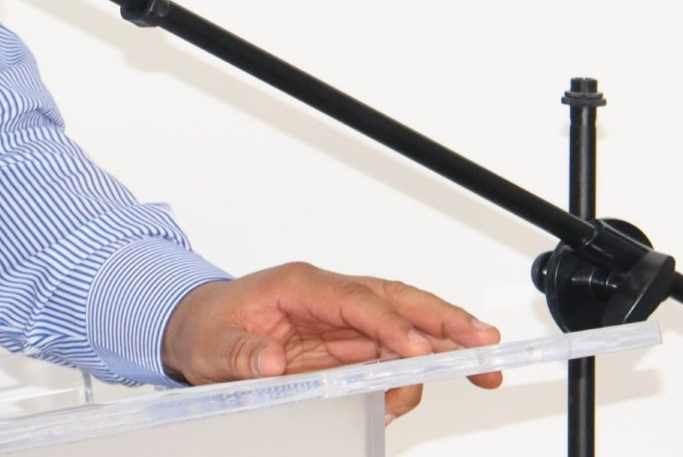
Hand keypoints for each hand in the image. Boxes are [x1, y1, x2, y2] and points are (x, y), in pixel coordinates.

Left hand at [160, 262, 501, 421]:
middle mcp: (328, 296)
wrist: (195, 327)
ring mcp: (340, 320)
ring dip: (442, 347)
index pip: (356, 300)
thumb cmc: (206, 326)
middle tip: (487, 345)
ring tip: (480, 372)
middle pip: (396, 300)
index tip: (420, 353)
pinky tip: (411, 396)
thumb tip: (272, 363)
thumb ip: (243, 354)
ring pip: (403, 325)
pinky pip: (387, 355)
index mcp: (299, 286)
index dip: (391, 326)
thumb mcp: (213, 345)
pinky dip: (408, 375)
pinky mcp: (344, 344)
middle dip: (444, 320)